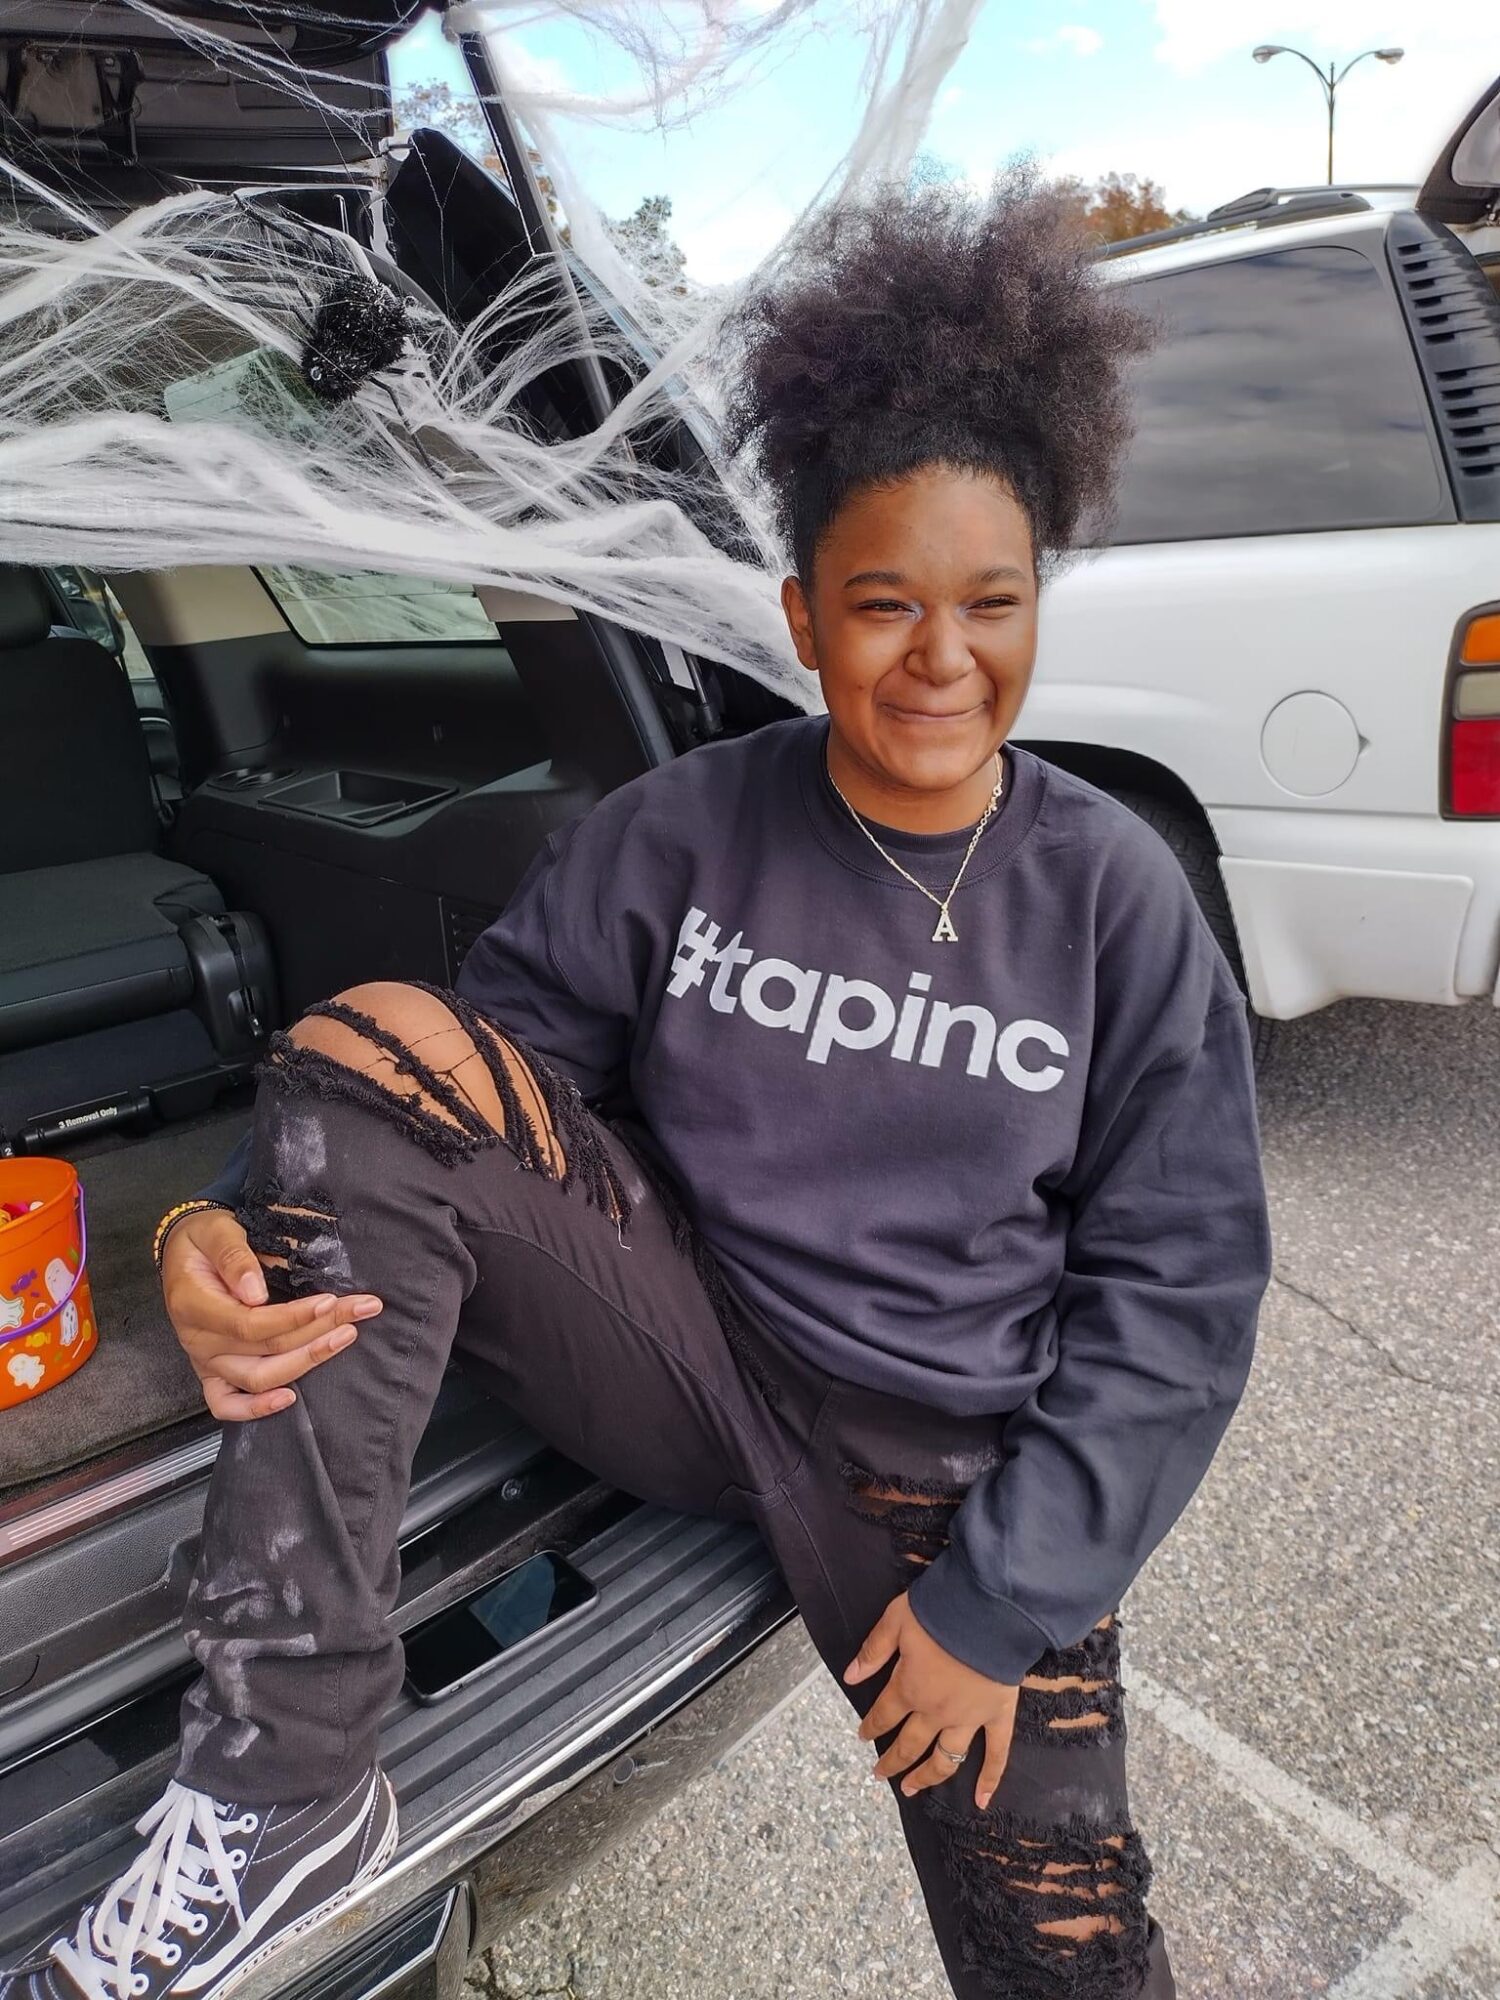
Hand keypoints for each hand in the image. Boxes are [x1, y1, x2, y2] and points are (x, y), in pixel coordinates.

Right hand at [160, 1208, 381, 1422]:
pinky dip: (255, 1409)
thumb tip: (254, 1291)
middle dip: (319, 1331)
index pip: (252, 1324)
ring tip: (344, 1337)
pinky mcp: (211, 1373)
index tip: (330, 1302)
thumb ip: (234, 1257)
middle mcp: (199, 1340)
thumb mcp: (216, 1231)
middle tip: (359, 1310)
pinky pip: (226, 1405)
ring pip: (258, 1378)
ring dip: (307, 1361)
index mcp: (195, 1306)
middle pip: (266, 1350)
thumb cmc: (203, 1239)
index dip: (294, 1317)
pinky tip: (289, 1399)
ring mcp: (205, 1361)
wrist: (184, 1251)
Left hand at [845, 1590, 1017, 1810]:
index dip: (871, 1727)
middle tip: (880, 1774)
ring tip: (912, 1788)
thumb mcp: (896, 1620)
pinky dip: (990, 1779)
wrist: (989, 1610)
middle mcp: (936, 1712)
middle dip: (892, 1761)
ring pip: (945, 1758)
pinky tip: (981, 1801)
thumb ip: (874, 1650)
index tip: (862, 1736)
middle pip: (909, 1745)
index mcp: (909, 1688)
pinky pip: (996, 1754)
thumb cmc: (940, 1611)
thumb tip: (850, 1677)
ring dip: (927, 1777)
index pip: (884, 1715)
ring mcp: (968, 1719)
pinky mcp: (998, 1716)